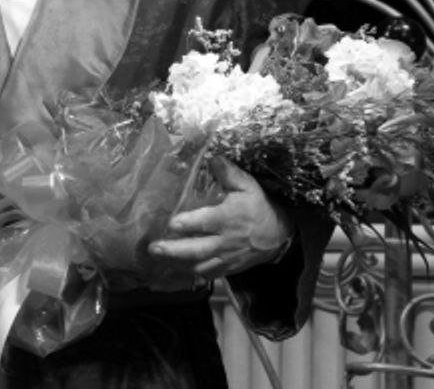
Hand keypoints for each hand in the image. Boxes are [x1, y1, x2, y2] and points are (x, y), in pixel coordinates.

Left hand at [148, 157, 291, 279]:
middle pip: (197, 249)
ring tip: (158, 260)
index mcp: (229, 218)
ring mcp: (226, 257)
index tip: (171, 223)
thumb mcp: (248, 185)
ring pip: (200, 265)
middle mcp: (225, 240)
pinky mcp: (228, 268)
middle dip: (174, 250)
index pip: (206, 222)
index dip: (188, 224)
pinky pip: (208, 274)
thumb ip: (230, 173)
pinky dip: (191, 274)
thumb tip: (213, 157)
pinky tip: (174, 270)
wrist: (279, 234)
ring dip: (178, 264)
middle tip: (154, 248)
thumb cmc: (259, 206)